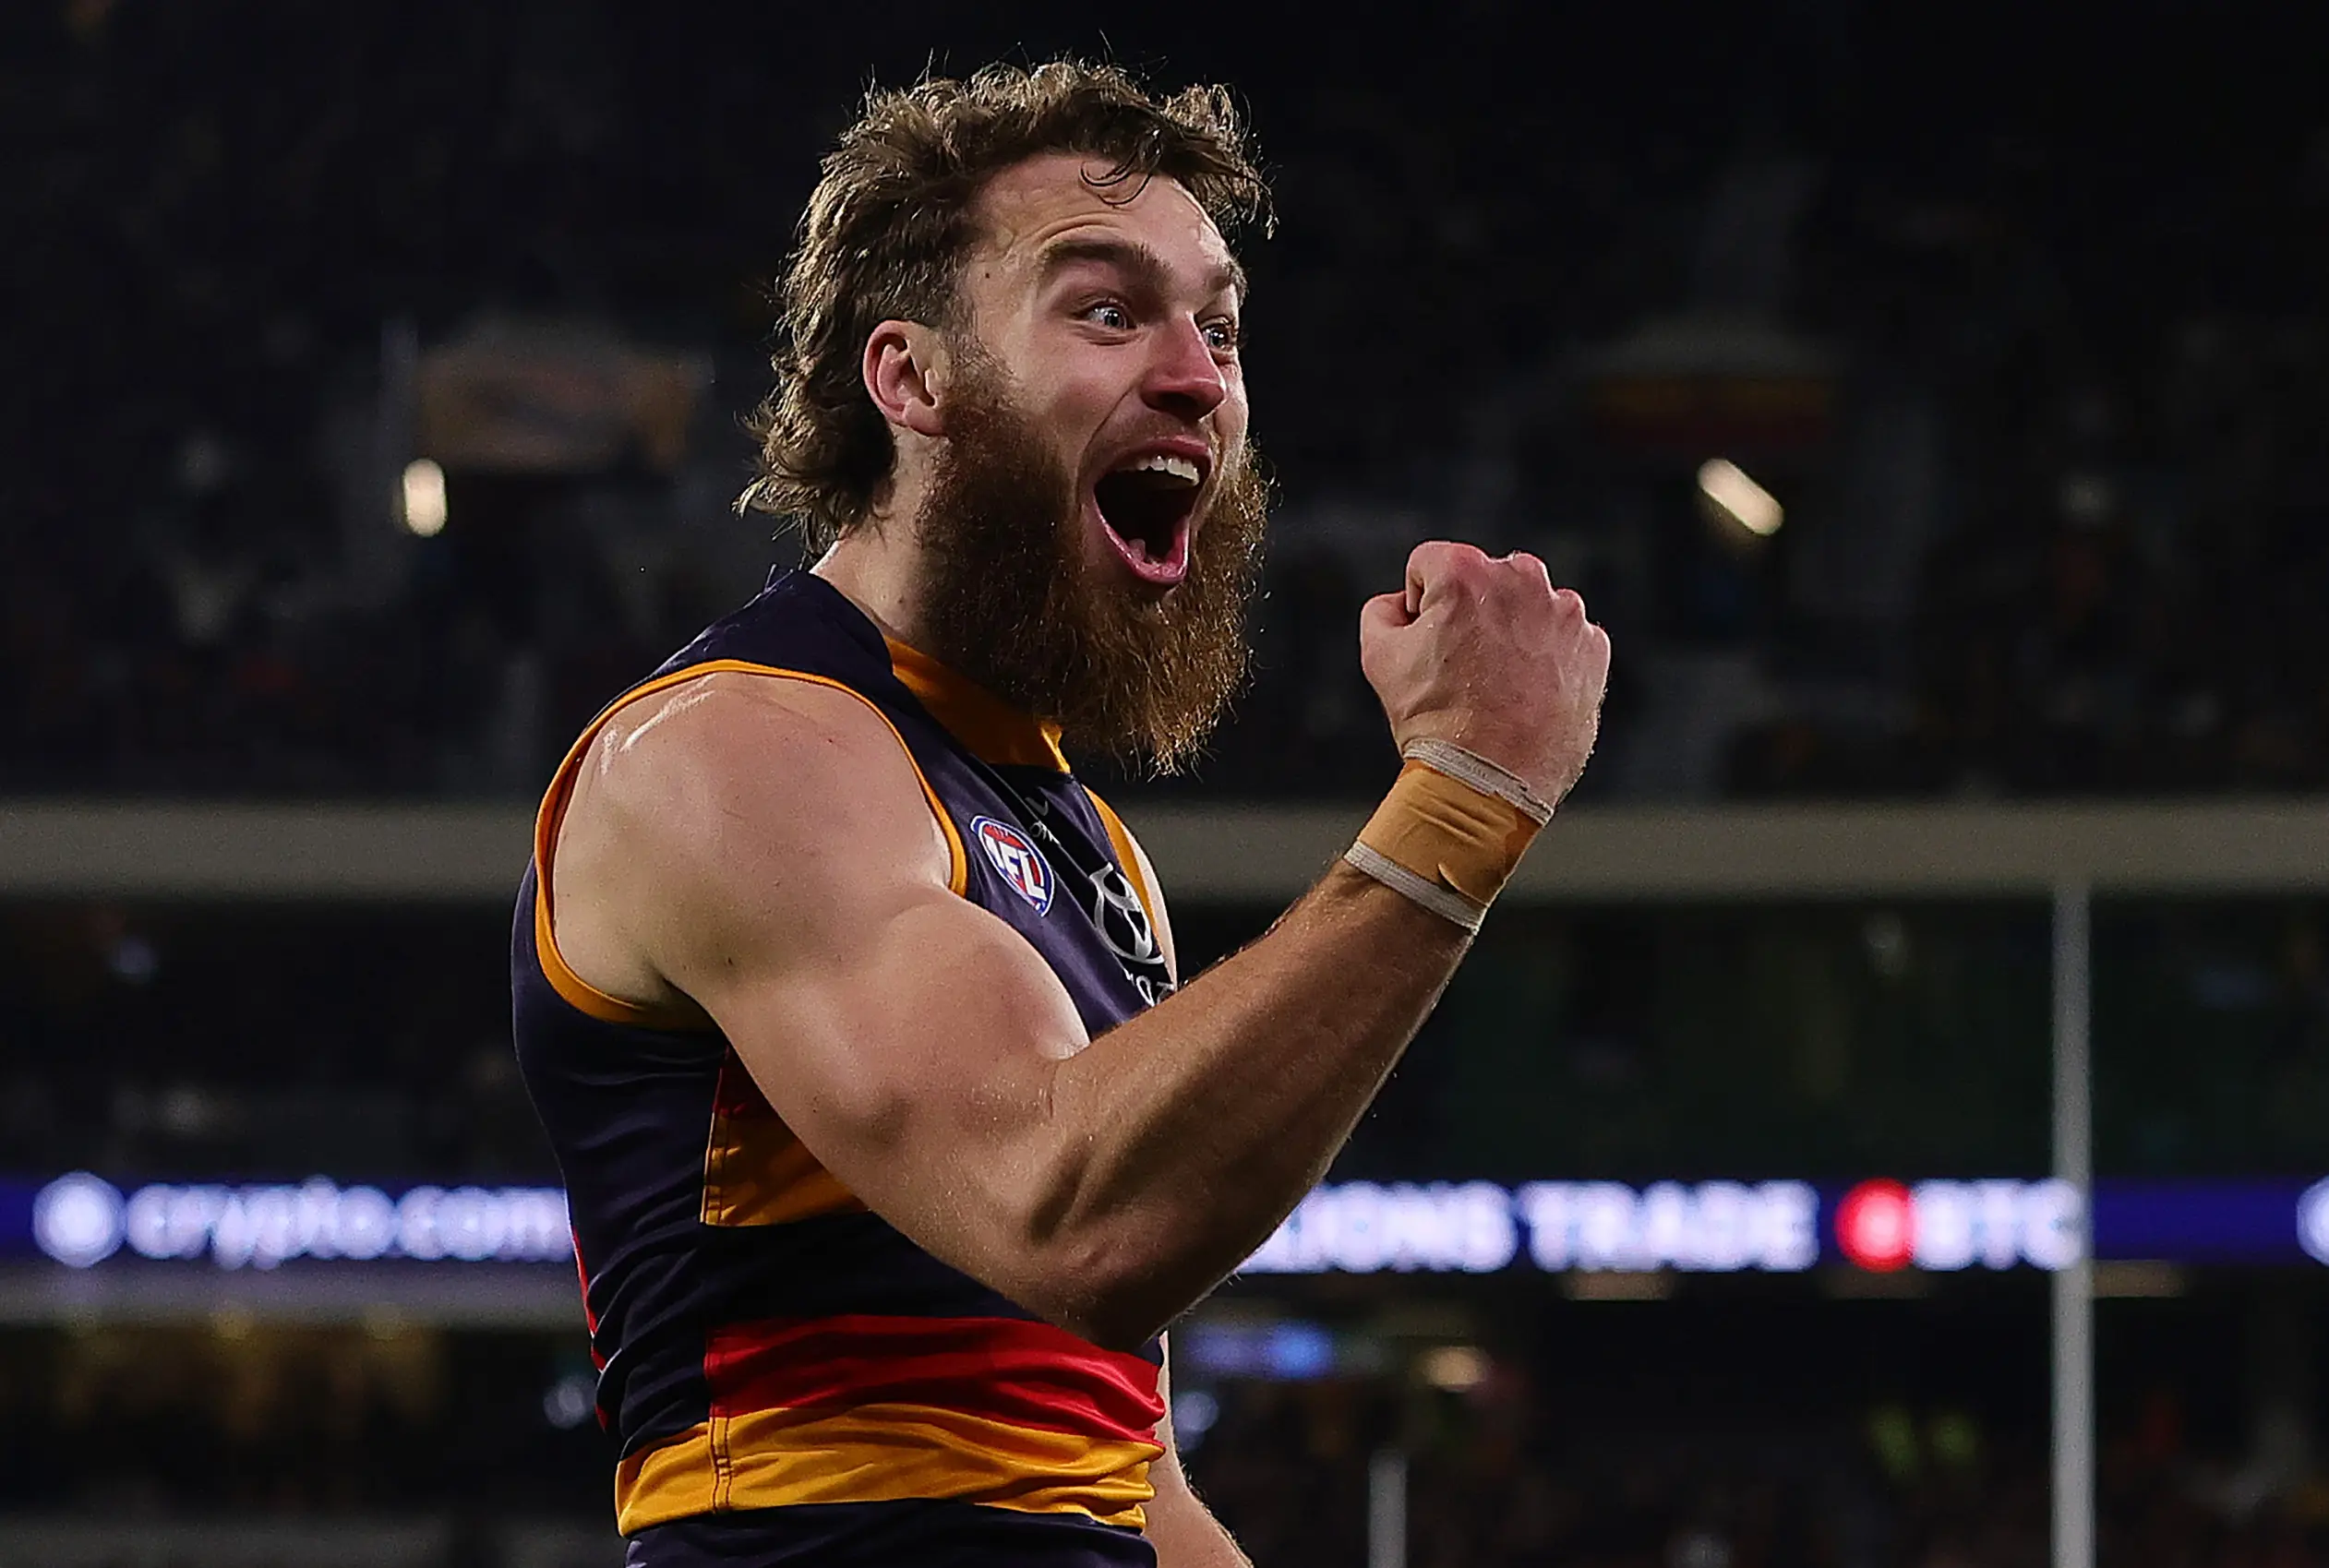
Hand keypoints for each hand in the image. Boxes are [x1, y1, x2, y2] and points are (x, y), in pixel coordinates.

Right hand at [1358, 542, 1610, 804]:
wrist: (1492, 781)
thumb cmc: (1433, 720)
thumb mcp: (1379, 657)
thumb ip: (1383, 611)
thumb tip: (1401, 604)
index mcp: (1465, 571)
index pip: (1430, 564)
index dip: (1419, 605)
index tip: (1428, 645)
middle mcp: (1522, 577)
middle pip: (1484, 581)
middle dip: (1471, 614)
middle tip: (1462, 668)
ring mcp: (1565, 612)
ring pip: (1528, 608)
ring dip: (1512, 634)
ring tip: (1498, 686)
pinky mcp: (1593, 647)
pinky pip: (1562, 640)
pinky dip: (1547, 660)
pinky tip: (1528, 695)